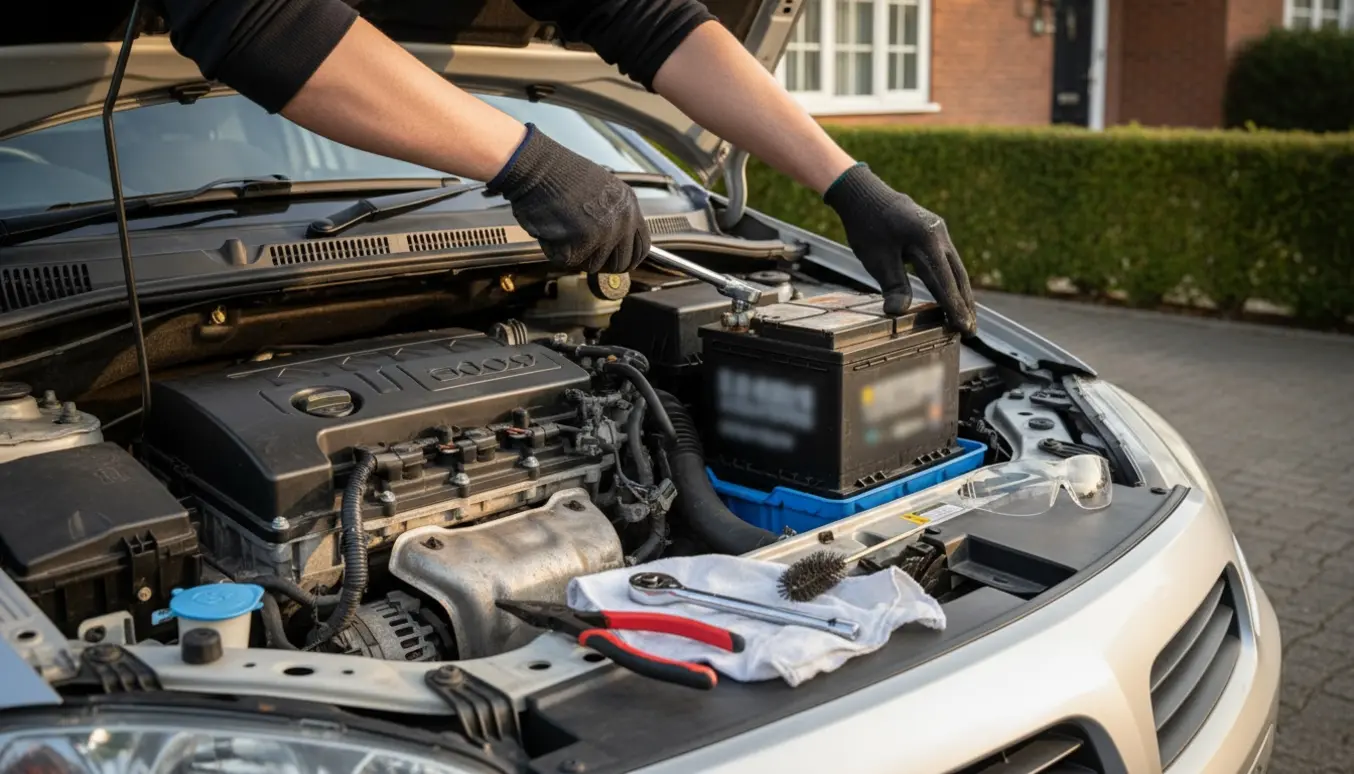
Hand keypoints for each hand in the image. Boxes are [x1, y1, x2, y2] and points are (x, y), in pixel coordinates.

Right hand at [487, 124, 648, 272]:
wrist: (537, 167)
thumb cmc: (560, 174)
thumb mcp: (603, 189)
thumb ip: (614, 215)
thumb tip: (616, 242)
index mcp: (629, 206)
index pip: (641, 248)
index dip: (628, 259)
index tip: (616, 262)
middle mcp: (621, 222)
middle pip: (619, 263)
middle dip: (599, 261)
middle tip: (581, 250)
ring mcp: (603, 234)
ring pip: (591, 264)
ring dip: (574, 253)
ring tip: (562, 227)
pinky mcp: (580, 244)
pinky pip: (567, 261)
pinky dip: (555, 249)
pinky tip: (551, 227)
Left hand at [824, 164, 976, 336]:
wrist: (863, 194)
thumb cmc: (866, 227)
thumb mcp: (876, 259)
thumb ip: (893, 285)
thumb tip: (899, 313)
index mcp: (926, 240)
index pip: (943, 281)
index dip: (954, 307)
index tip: (963, 328)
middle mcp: (939, 234)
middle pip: (957, 276)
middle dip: (964, 304)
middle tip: (970, 331)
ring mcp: (939, 231)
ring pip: (956, 268)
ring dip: (961, 293)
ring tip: (967, 318)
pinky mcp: (935, 232)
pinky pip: (948, 260)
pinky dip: (952, 280)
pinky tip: (954, 294)